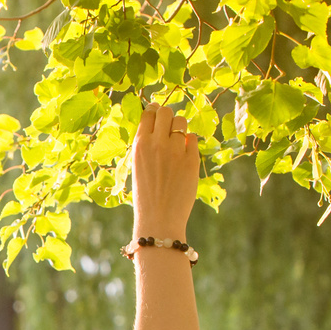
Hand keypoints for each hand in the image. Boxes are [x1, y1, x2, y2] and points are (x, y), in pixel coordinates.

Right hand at [130, 103, 201, 244]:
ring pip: (181, 122)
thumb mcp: (137, 165)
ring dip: (180, 127)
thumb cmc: (145, 195)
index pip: (148, 113)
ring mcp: (176, 150)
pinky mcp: (191, 160)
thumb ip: (146, 145)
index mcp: (140, 144)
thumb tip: (156, 126)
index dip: (154, 111)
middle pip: (166, 111)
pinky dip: (189, 142)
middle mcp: (157, 143)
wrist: (159, 218)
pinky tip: (185, 153)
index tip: (157, 115)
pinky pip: (193, 138)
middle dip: (168, 116)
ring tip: (177, 140)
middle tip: (169, 126)